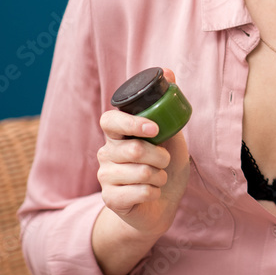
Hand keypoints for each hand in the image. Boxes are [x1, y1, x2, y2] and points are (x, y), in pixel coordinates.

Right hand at [97, 68, 189, 238]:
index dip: (131, 123)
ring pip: (140, 172)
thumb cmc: (164, 163)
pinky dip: (155, 192)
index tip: (154, 129)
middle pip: (133, 149)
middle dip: (160, 155)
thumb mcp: (169, 132)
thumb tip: (169, 72)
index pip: (109, 120)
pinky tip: (152, 193)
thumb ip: (165, 105)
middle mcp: (106, 152)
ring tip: (158, 176)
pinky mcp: (110, 199)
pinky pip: (140, 192)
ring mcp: (105, 176)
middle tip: (165, 160)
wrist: (163, 202)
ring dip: (160, 175)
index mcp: (117, 133)